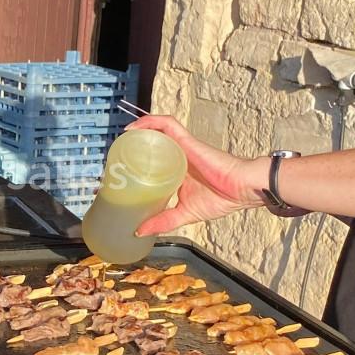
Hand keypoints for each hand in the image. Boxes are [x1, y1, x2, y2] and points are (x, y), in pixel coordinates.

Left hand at [127, 115, 267, 235]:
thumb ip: (163, 222)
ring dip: (135, 132)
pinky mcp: (186, 140)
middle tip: (112, 161)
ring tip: (120, 141)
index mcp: (175, 171)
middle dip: (129, 149)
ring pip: (154, 131)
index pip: (150, 163)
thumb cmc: (221, 198)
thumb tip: (138, 232)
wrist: (242, 188)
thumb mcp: (185, 213)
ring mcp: (181, 146)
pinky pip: (166, 124)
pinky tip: (134, 129)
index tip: (113, 176)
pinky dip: (149, 122)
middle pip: (149, 146)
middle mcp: (176, 155)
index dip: (131, 166)